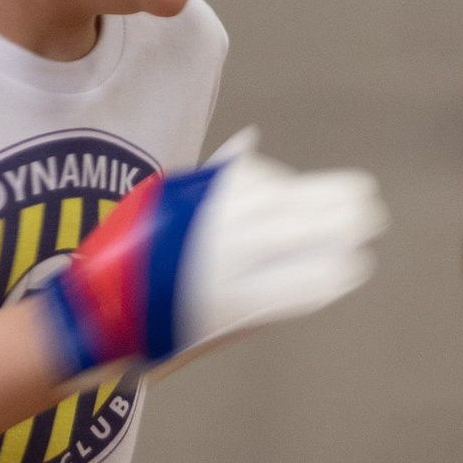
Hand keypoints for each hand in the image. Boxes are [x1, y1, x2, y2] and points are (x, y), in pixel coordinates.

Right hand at [35, 130, 386, 379]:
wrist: (92, 316)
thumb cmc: (127, 260)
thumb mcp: (162, 202)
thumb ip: (212, 181)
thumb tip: (252, 146)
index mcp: (199, 202)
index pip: (270, 188)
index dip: (313, 190)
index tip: (345, 191)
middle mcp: (213, 231)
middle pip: (290, 214)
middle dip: (334, 211)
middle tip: (370, 209)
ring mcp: (221, 270)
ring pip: (293, 250)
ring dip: (334, 244)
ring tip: (364, 243)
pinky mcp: (225, 309)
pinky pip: (283, 293)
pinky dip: (316, 283)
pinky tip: (343, 276)